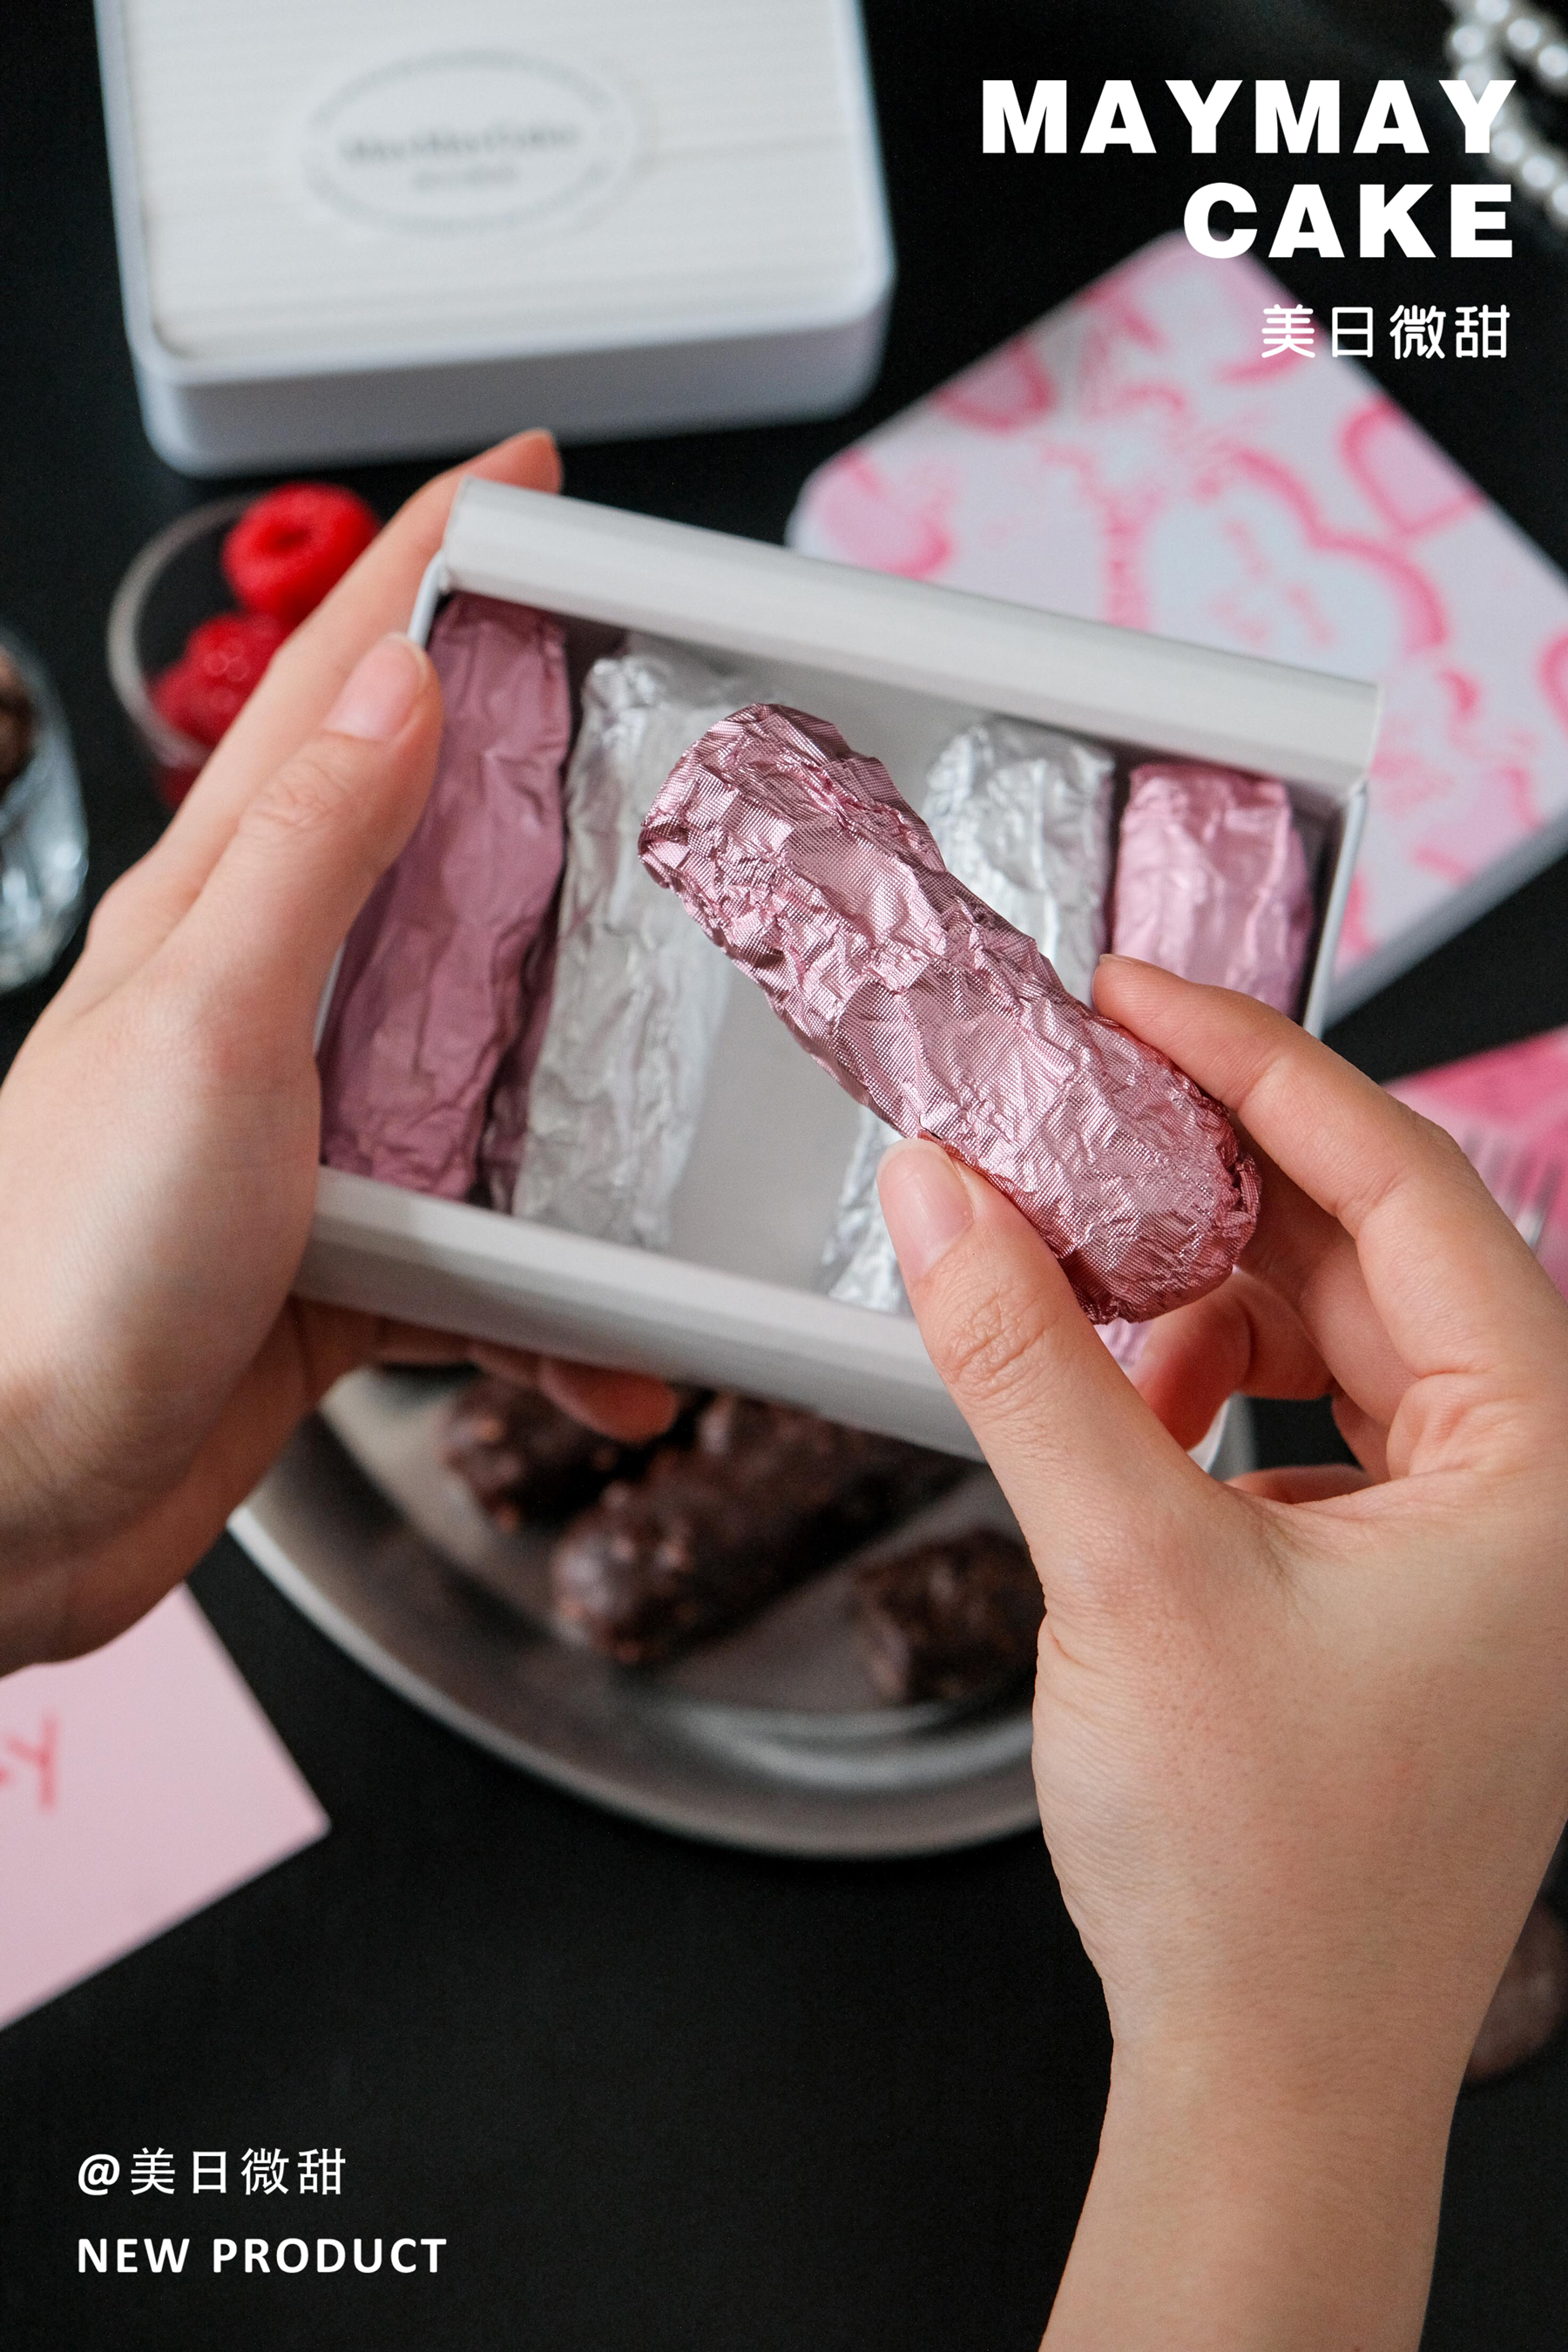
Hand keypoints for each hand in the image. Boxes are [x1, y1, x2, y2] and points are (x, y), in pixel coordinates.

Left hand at [0, 430, 675, 1673]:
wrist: (12, 1506)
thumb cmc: (65, 1272)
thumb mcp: (206, 1027)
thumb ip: (308, 860)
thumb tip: (401, 684)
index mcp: (217, 915)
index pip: (335, 692)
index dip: (432, 566)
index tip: (528, 481)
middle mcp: (264, 1006)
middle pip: (430, 852)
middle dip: (550, 787)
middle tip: (665, 745)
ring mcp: (307, 1134)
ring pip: (488, 1058)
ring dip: (594, 1090)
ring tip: (690, 1100)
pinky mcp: (343, 1257)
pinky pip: (491, 1249)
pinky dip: (563, 1300)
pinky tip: (610, 1349)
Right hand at [878, 956, 1567, 2351]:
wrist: (1268, 2082)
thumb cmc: (1265, 1880)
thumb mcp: (1123, 1571)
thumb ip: (1024, 1358)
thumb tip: (941, 1192)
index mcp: (1549, 1467)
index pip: (1406, 1188)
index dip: (1258, 1069)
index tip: (1138, 999)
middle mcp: (1540, 1490)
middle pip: (1369, 1251)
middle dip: (1209, 1179)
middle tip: (1071, 1113)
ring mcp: (1477, 1542)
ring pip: (1335, 1333)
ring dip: (1201, 1289)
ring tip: (1079, 1275)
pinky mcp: (1403, 1584)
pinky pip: (1311, 1420)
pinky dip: (1210, 1387)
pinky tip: (1128, 1402)